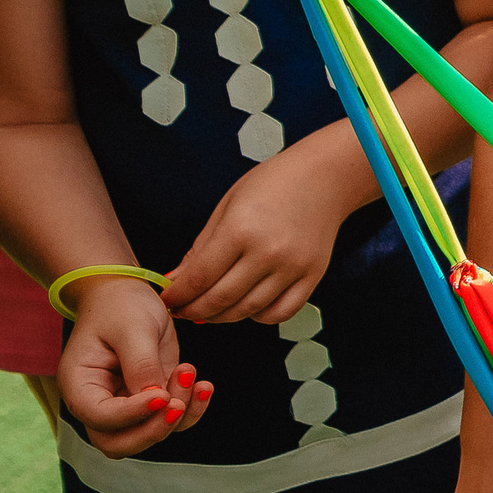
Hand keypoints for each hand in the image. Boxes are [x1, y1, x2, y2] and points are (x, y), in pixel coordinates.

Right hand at [59, 277, 212, 456]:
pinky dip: (191, 409)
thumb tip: (156, 400)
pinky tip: (205, 385)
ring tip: (194, 377)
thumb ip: (141, 364)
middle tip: (179, 403)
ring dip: (178, 417)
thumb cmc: (121, 306)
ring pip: (147, 435)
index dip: (132, 414)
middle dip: (153, 430)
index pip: (100, 417)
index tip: (161, 395)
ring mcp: (125, 404)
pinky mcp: (151, 399)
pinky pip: (169, 419)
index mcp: (80, 386)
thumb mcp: (132, 327)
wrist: (126, 294)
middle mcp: (98, 403)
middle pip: (118, 443)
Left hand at [164, 151, 355, 325]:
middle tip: (183, 311)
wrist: (325, 176)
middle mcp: (268, 252)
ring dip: (222, 317)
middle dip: (194, 311)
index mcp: (240, 229)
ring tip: (210, 310)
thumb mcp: (227, 206)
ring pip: (248, 311)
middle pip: (220, 299)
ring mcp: (293, 266)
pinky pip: (280, 312)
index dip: (177, 295)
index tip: (168, 301)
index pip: (199, 278)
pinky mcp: (313, 275)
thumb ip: (201, 248)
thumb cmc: (273, 183)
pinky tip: (247, 305)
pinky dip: (259, 316)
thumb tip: (176, 281)